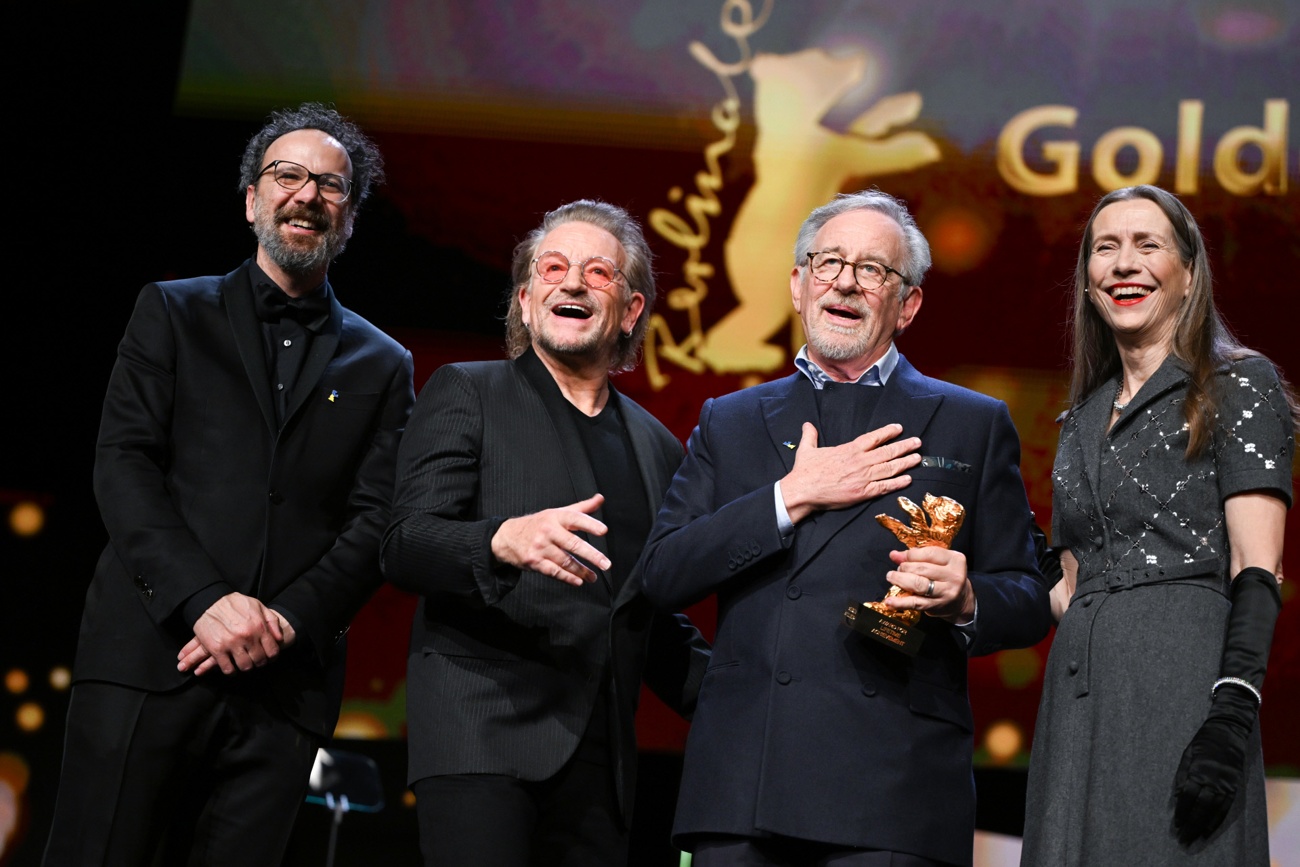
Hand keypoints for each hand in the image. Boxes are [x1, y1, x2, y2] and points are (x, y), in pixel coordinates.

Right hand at [178, 593, 286, 674]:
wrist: (209, 602)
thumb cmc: (236, 604)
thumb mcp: (258, 606)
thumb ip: (272, 622)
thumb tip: (279, 639)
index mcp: (259, 627)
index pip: (272, 651)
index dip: (272, 657)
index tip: (268, 657)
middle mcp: (247, 637)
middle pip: (259, 661)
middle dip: (260, 662)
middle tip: (256, 660)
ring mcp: (231, 644)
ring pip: (245, 666)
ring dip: (246, 667)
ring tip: (245, 663)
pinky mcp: (217, 649)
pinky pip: (228, 669)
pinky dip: (232, 671)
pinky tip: (232, 667)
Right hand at [490, 494, 609, 585]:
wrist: (506, 537)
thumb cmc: (537, 524)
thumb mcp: (557, 513)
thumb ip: (581, 508)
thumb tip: (600, 498)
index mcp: (555, 517)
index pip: (575, 518)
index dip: (590, 524)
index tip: (603, 531)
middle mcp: (548, 531)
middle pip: (573, 543)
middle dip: (592, 555)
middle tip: (606, 563)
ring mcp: (540, 547)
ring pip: (565, 561)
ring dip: (581, 571)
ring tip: (593, 576)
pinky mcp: (534, 562)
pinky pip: (554, 572)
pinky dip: (567, 578)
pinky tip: (578, 581)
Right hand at [780, 423, 920, 523]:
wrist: (803, 490)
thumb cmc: (805, 471)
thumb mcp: (806, 449)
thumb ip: (810, 436)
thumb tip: (807, 424)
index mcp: (849, 450)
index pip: (874, 438)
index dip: (888, 432)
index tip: (899, 428)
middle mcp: (860, 461)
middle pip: (888, 452)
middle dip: (904, 446)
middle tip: (917, 442)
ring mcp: (863, 477)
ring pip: (890, 468)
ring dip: (906, 462)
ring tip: (918, 458)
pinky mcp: (863, 492)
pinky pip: (885, 486)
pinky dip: (898, 483)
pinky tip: (908, 479)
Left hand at [881, 546, 974, 622]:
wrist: (961, 601)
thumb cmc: (946, 576)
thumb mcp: (938, 562)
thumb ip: (918, 556)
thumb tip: (894, 555)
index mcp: (955, 559)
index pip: (929, 553)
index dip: (910, 555)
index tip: (899, 557)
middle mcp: (953, 576)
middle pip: (922, 569)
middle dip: (904, 567)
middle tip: (897, 569)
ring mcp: (946, 592)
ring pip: (918, 584)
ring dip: (900, 580)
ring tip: (891, 577)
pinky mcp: (937, 606)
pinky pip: (916, 603)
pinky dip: (900, 602)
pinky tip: (889, 601)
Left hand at [1173, 697, 1253, 843]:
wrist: (1228, 731)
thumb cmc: (1202, 742)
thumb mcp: (1186, 755)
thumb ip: (1181, 777)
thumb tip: (1175, 799)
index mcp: (1199, 771)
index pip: (1188, 797)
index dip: (1181, 813)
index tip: (1175, 825)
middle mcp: (1214, 780)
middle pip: (1201, 808)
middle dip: (1191, 825)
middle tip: (1182, 839)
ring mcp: (1227, 784)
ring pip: (1214, 811)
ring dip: (1203, 826)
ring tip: (1194, 839)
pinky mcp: (1235, 786)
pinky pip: (1226, 808)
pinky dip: (1217, 820)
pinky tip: (1209, 830)